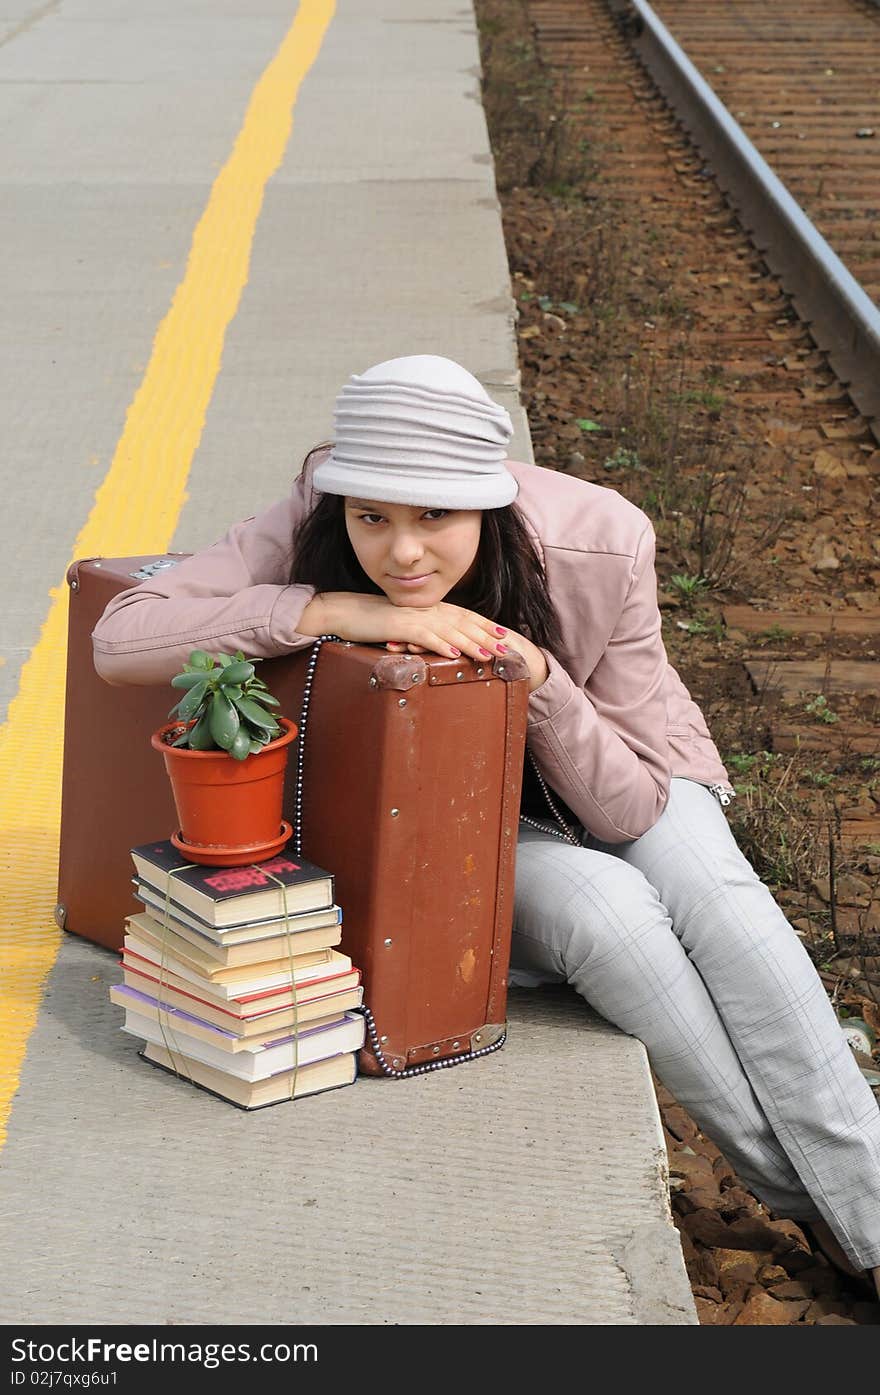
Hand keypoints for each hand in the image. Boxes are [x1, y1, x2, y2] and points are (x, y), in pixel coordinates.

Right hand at [302, 591, 547, 687]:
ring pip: (449, 630)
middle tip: (508, 648)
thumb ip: (421, 632)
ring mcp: (414, 617)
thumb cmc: (370, 621)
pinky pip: (424, 636)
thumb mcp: (401, 626)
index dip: (485, 625)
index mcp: (427, 609)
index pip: (463, 616)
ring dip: (471, 642)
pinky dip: (441, 644)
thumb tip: (438, 645)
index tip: (505, 634)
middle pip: (463, 622)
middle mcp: (425, 610)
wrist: (343, 612)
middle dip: (487, 636)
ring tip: (489, 655)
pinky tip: (454, 654)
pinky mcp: (400, 626)